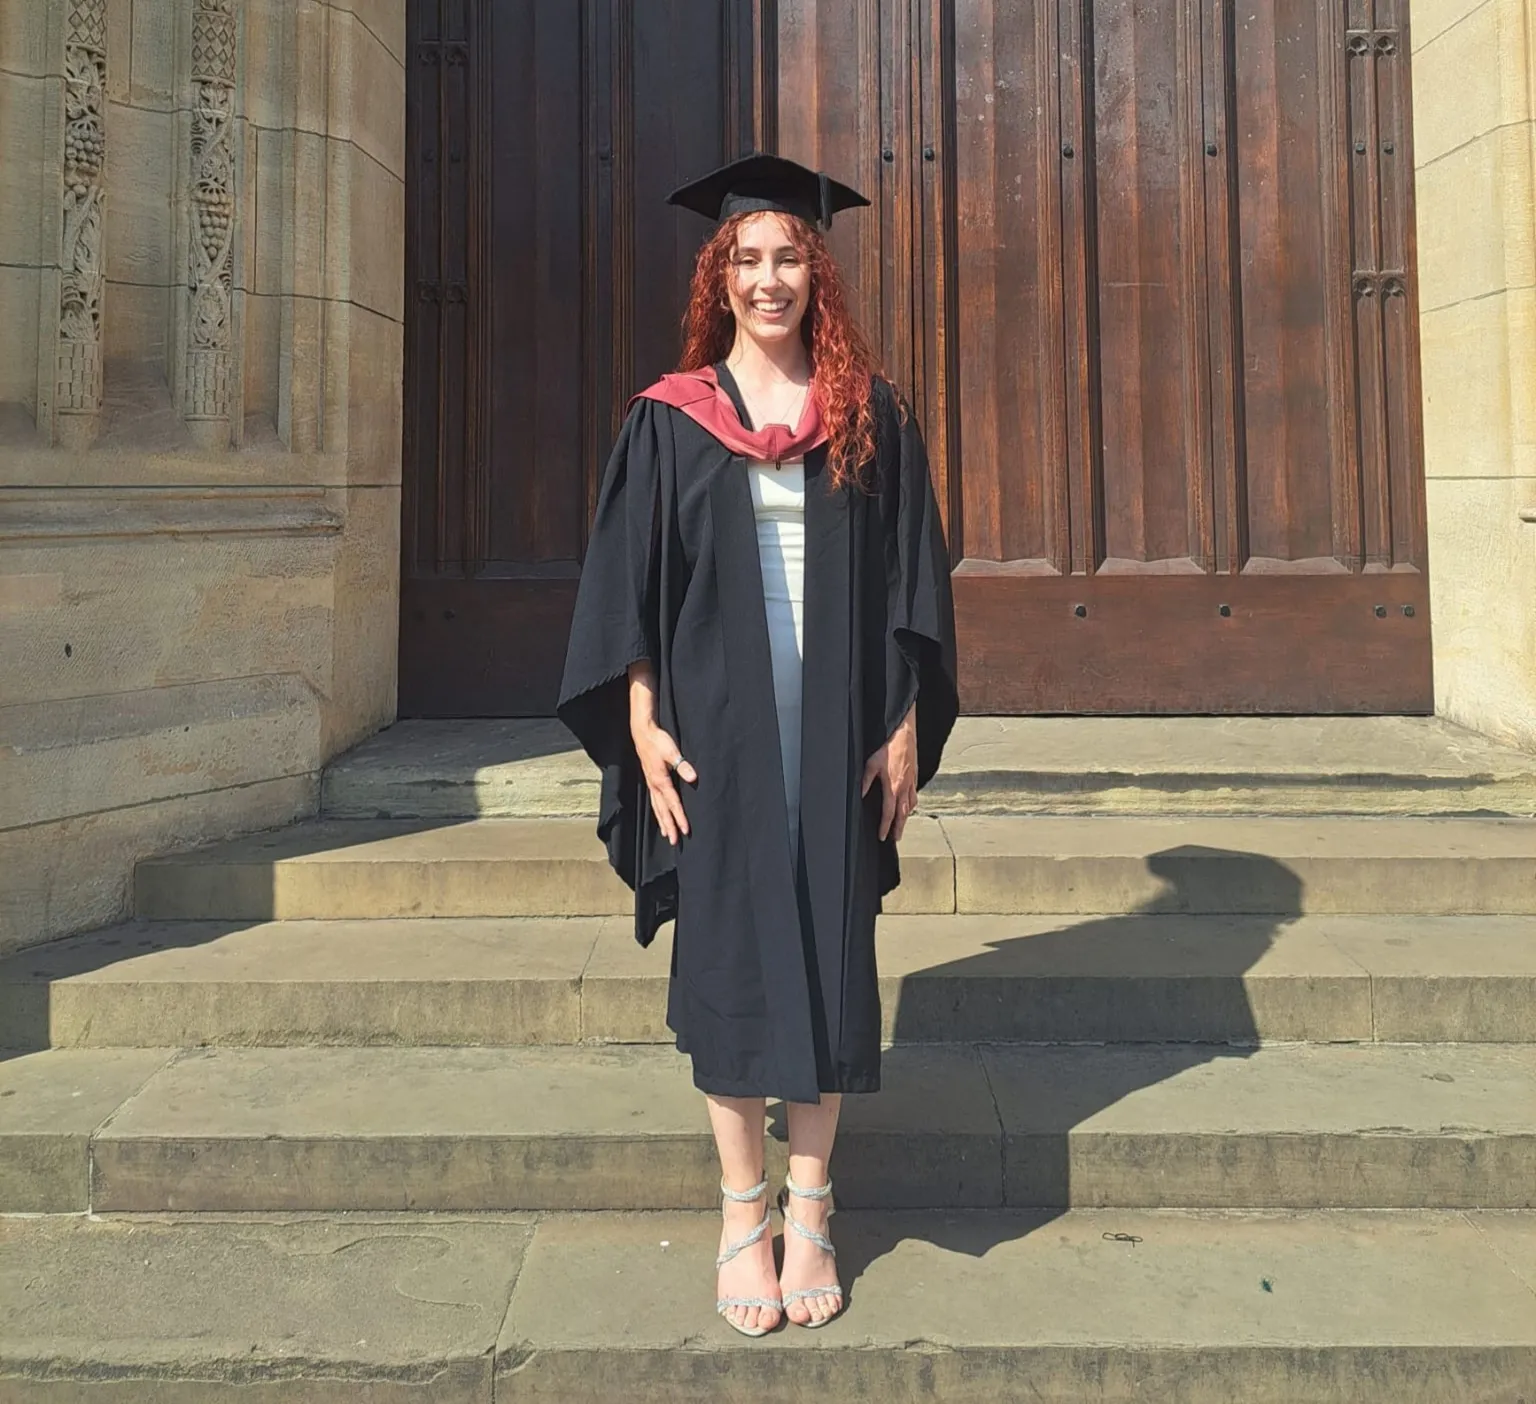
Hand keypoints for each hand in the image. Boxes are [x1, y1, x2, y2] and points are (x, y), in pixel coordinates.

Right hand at [633, 720, 695, 844]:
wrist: (642, 733)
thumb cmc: (657, 741)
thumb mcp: (671, 751)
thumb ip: (682, 765)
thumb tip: (693, 778)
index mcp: (661, 780)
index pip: (673, 803)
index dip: (680, 817)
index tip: (686, 830)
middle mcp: (654, 785)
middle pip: (663, 811)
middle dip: (669, 826)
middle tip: (674, 841)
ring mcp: (651, 783)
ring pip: (657, 808)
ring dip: (662, 822)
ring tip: (666, 834)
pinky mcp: (650, 780)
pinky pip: (654, 801)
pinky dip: (658, 811)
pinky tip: (660, 816)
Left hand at [861, 703, 917, 841]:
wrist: (905, 735)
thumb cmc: (890, 747)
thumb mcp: (872, 763)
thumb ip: (865, 781)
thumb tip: (860, 793)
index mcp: (893, 786)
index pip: (889, 813)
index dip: (885, 826)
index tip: (882, 835)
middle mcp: (904, 787)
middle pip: (903, 814)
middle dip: (899, 828)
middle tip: (896, 838)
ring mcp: (911, 783)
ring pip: (910, 806)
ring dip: (906, 818)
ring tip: (901, 826)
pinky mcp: (915, 777)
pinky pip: (914, 796)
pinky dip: (911, 805)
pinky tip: (909, 806)